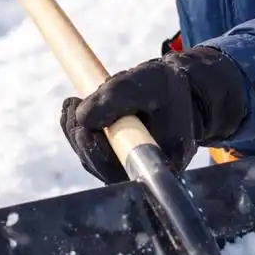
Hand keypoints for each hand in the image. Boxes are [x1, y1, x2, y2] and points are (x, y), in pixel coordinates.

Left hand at [60, 46, 246, 184]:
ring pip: (94, 159)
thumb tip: (81, 117)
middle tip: (71, 106)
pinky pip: (95, 152)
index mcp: (161, 160)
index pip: (121, 170)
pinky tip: (75, 109)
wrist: (184, 92)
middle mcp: (146, 172)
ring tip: (71, 104)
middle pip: (101, 167)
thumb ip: (117, 95)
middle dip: (80, 138)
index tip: (82, 128)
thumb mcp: (148, 82)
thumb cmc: (170, 88)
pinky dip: (81, 131)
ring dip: (77, 132)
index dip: (95, 153)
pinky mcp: (121, 159)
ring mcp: (132, 167)